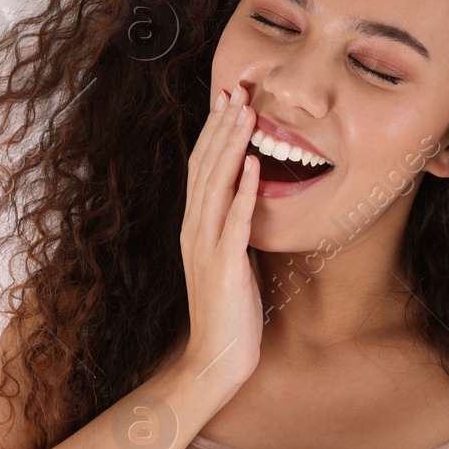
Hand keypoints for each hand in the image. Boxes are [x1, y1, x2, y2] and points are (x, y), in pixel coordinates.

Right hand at [178, 82, 263, 393]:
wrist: (215, 358)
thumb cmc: (227, 312)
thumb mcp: (228, 261)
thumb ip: (232, 230)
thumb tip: (248, 201)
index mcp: (194, 227)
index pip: (200, 169)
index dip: (213, 133)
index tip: (227, 101)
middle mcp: (194, 230)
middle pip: (204, 167)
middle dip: (220, 126)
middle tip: (234, 89)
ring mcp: (206, 247)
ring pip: (215, 185)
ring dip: (230, 146)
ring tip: (245, 113)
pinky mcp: (224, 266)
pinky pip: (234, 221)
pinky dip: (243, 190)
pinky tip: (254, 165)